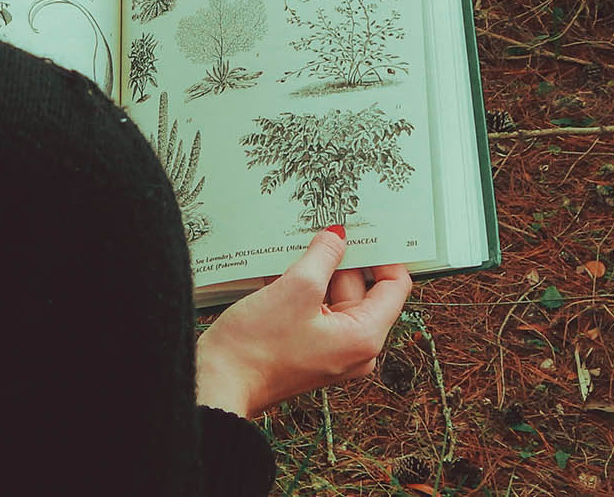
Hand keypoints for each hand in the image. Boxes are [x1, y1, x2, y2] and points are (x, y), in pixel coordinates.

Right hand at [194, 227, 412, 417]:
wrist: (219, 382)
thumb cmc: (257, 348)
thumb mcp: (296, 288)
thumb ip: (324, 255)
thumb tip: (337, 236)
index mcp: (363, 336)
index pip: (394, 286)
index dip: (382, 255)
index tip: (364, 232)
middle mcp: (353, 347)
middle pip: (360, 288)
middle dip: (339, 260)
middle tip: (320, 232)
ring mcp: (329, 349)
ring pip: (332, 296)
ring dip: (313, 273)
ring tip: (292, 253)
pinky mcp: (307, 347)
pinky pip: (313, 309)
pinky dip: (300, 290)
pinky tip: (277, 273)